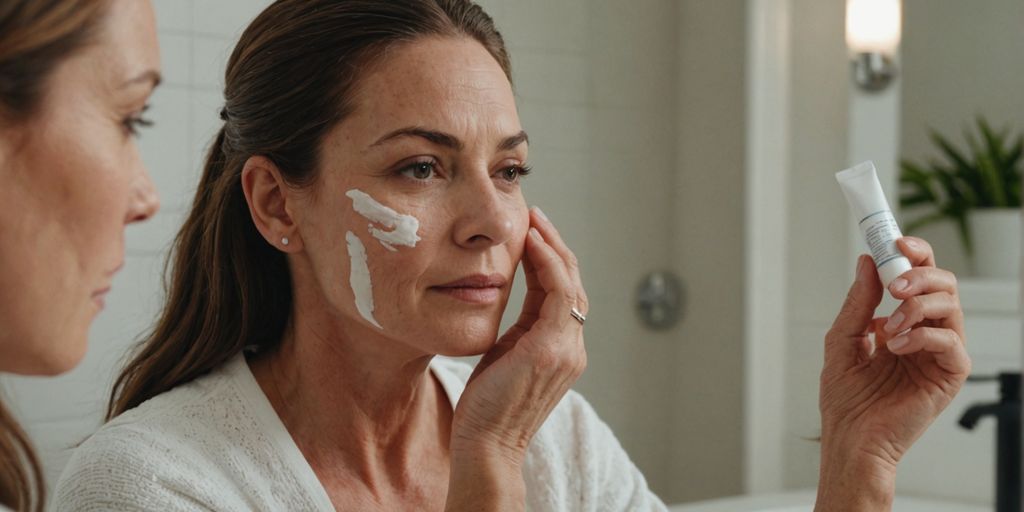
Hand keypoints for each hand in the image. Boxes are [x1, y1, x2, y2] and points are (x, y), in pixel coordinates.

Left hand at [446, 207, 586, 509]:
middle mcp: (573, 348)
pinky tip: (531, 244)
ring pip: (571, 283)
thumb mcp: (504, 354)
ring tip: (534, 221)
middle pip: (574, 283)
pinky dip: (549, 264)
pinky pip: (560, 294)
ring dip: (553, 247)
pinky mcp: (552, 349)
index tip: (531, 232)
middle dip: (555, 245)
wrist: (485, 443)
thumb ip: (516, 327)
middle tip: (534, 216)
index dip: (550, 259)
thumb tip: (501, 293)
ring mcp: (567, 349)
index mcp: (563, 349)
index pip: (564, 293)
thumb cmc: (486, 406)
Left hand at [816, 237, 969, 510]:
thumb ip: (858, 303)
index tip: (895, 241)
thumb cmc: (846, 397)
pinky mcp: (948, 375)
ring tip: (889, 326)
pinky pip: (951, 341)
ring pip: (950, 306)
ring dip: (918, 306)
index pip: (918, 277)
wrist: (851, 438)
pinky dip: (923, 335)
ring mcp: (938, 353)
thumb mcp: (842, 339)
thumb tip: (867, 262)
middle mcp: (924, 332)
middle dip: (920, 274)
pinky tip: (896, 346)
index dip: (913, 253)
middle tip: (895, 283)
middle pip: (942, 284)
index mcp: (900, 321)